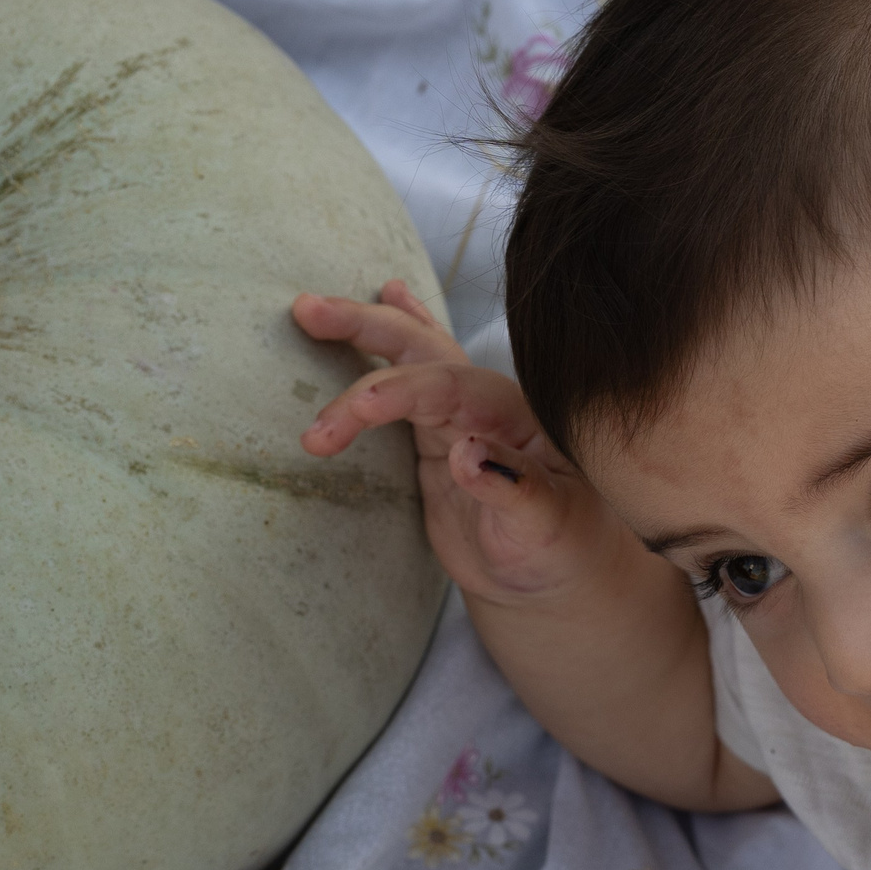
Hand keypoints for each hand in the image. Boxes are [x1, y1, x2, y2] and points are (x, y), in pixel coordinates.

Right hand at [294, 281, 630, 605]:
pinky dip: (391, 344)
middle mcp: (486, 405)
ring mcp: (460, 418)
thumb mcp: (547, 528)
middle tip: (307, 312)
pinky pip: (410, 383)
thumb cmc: (563, 550)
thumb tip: (466, 452)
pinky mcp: (439, 438)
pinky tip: (386, 297)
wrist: (557, 571)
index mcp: (515, 418)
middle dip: (366, 327)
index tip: (352, 411)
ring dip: (363, 329)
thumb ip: (515, 489)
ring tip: (310, 310)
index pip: (449, 386)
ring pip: (411, 358)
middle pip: (425, 350)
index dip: (398, 391)